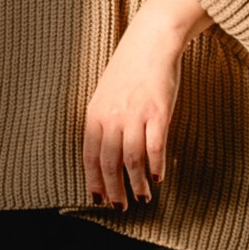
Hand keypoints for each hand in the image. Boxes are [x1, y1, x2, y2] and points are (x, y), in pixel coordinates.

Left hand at [82, 0, 206, 209]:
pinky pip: (155, 147)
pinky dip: (157, 167)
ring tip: (143, 198)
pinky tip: (159, 179)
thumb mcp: (107, 94)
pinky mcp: (158, 113)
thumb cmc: (129, 69)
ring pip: (132, 160)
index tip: (97, 199)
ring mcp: (135, 115)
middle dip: (114, 189)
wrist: (150, 42)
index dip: (93, 179)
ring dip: (137, 184)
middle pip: (109, 162)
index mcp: (95, 112)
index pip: (89, 153)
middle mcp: (111, 116)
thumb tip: (108, 152)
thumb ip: (105, 121)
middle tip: (120, 207)